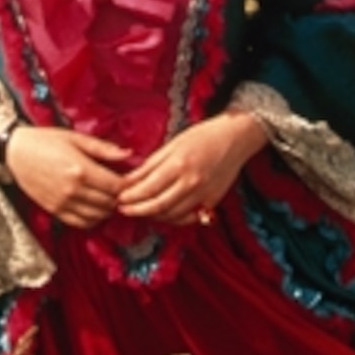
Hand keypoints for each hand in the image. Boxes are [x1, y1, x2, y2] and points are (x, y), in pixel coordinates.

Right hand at [4, 125, 132, 228]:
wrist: (15, 153)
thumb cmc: (45, 141)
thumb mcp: (75, 138)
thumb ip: (103, 148)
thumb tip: (128, 154)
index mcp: (81, 169)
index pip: (116, 186)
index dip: (128, 184)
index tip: (129, 178)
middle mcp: (73, 190)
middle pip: (110, 202)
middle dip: (119, 196)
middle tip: (120, 188)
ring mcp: (63, 203)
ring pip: (98, 216)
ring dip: (107, 208)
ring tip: (108, 197)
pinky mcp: (55, 211)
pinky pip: (82, 223)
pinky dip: (93, 219)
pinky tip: (94, 207)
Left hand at [115, 113, 268, 227]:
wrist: (235, 138)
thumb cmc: (203, 136)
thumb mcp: (173, 143)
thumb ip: (151, 164)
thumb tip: (129, 178)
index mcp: (179, 165)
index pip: (148, 189)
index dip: (131, 197)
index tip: (118, 198)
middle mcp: (192, 183)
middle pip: (158, 206)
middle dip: (137, 210)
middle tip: (122, 210)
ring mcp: (204, 195)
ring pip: (172, 215)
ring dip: (153, 215)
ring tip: (139, 210)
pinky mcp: (212, 201)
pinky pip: (189, 217)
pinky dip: (173, 218)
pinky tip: (163, 213)